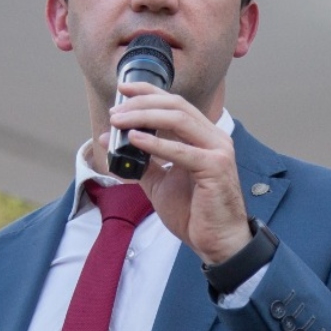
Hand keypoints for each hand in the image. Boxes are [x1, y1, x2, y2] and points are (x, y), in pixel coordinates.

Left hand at [109, 82, 251, 264]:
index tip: (123, 88)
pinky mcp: (216, 168)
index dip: (149, 92)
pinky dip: (156, 143)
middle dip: (142, 103)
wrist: (216, 242)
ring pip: (179, 119)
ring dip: (144, 117)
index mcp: (203, 137)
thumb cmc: (194, 213)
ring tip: (119, 122)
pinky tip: (135, 140)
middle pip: (176, 106)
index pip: (175, 103)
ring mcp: (218, 150)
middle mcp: (214, 138)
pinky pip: (182, 151)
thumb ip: (141, 160)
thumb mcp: (160, 181)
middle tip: (115, 111)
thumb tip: (111, 141)